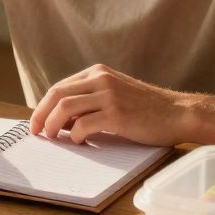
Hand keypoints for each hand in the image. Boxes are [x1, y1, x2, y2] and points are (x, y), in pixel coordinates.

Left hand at [29, 64, 196, 145]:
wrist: (178, 113)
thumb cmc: (147, 109)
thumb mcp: (116, 94)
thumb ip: (91, 100)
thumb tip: (61, 119)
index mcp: (98, 72)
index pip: (59, 87)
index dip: (43, 106)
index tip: (36, 122)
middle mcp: (101, 79)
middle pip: (57, 94)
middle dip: (40, 115)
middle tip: (36, 132)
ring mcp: (109, 95)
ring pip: (65, 108)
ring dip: (53, 125)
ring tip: (52, 138)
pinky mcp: (117, 114)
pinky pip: (82, 125)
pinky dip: (74, 136)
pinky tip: (79, 142)